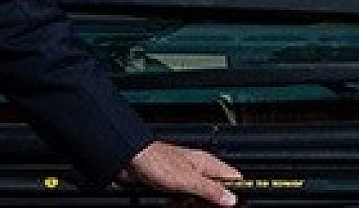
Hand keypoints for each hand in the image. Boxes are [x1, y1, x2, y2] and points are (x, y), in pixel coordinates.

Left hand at [124, 141, 241, 205]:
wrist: (129, 159)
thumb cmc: (154, 160)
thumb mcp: (187, 180)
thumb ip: (211, 189)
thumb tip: (231, 199)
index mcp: (206, 163)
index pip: (233, 178)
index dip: (234, 194)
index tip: (229, 205)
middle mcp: (197, 168)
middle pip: (216, 191)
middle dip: (208, 203)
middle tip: (198, 204)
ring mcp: (185, 175)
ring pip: (199, 198)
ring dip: (191, 204)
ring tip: (180, 202)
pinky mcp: (173, 183)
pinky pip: (183, 198)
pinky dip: (179, 203)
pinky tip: (173, 203)